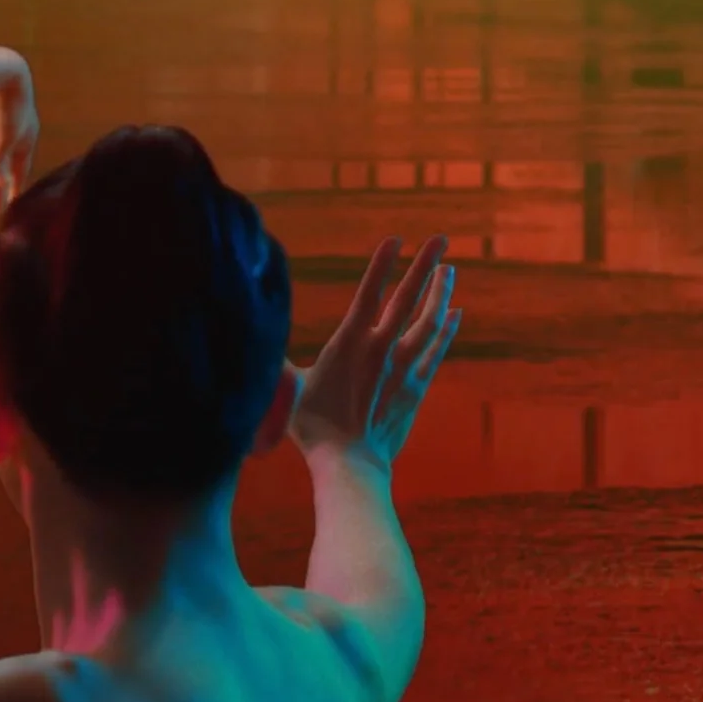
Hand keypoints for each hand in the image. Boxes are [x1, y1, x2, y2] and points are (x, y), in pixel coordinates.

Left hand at [0, 58, 38, 215]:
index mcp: (27, 141)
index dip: (16, 187)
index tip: (13, 205)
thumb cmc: (11, 105)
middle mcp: (14, 140)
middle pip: (6, 171)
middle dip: (1, 191)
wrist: (0, 73)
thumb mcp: (8, 136)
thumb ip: (1, 160)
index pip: (22, 171)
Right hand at [289, 236, 462, 473]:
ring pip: (429, 320)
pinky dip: (448, 329)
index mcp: (349, 343)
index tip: (395, 240)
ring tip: (449, 270)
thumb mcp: (286, 389)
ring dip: (440, 292)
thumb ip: (275, 360)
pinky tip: (456, 313)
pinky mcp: (417, 386)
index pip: (369, 294)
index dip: (382, 266)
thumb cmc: (311, 427)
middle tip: (440, 238)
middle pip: (408, 298)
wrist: (349, 462)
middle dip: (424, 265)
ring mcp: (404, 367)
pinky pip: (437, 349)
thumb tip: (246, 339)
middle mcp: (381, 349)